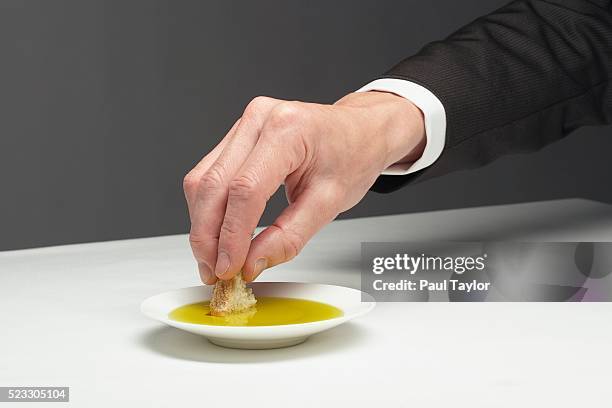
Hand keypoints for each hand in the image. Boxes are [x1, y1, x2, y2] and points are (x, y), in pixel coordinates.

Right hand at [183, 91, 424, 283]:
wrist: (361, 131)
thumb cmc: (353, 156)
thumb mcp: (331, 203)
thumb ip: (289, 237)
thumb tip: (251, 263)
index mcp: (288, 130)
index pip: (245, 189)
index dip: (231, 235)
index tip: (229, 268)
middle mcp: (259, 119)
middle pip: (213, 185)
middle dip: (207, 236)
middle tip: (214, 273)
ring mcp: (245, 124)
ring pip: (202, 180)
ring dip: (202, 226)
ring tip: (214, 259)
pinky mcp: (237, 135)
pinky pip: (208, 174)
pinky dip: (208, 209)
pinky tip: (217, 234)